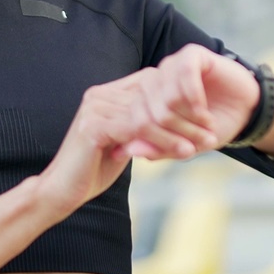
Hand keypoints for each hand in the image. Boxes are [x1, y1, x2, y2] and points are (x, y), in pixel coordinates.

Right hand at [35, 45, 257, 212]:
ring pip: (150, 112)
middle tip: (211, 130)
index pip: (152, 82)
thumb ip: (142, 127)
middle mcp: (100, 94)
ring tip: (204, 144)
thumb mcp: (124, 142)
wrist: (61, 192)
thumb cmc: (93, 170)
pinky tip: (183, 151)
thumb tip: (177, 119)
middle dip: (187, 113)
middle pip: (155, 95)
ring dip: (182, 129)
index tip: (206, 117)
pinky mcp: (94, 126)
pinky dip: (165, 140)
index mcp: (107, 93)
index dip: (181, 97)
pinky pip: (139, 128)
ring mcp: (96, 108)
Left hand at [147, 43, 262, 151]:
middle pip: (153, 113)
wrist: (245, 111)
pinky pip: (185, 76)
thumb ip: (157, 149)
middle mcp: (153, 80)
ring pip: (169, 98)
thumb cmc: (210, 128)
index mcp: (144, 100)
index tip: (187, 151)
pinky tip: (206, 111)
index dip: (163, 142)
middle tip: (202, 139)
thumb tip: (130, 151)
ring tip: (207, 125)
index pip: (138, 123)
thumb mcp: (184, 146)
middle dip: (180, 133)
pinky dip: (197, 100)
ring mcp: (170, 64)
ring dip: (191, 119)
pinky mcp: (191, 54)